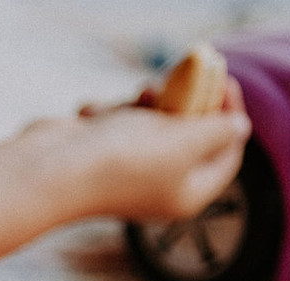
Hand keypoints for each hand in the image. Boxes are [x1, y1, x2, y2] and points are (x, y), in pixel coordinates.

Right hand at [16, 79, 250, 222]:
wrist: (51, 169)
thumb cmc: (123, 159)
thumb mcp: (188, 141)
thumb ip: (220, 131)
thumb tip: (238, 127)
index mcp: (187, 195)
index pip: (228, 154)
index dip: (231, 115)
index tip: (224, 83)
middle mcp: (159, 187)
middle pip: (191, 138)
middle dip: (187, 104)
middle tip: (186, 76)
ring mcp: (126, 172)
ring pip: (152, 126)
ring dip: (148, 103)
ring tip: (140, 93)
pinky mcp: (97, 156)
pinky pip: (116, 126)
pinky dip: (109, 113)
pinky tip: (92, 115)